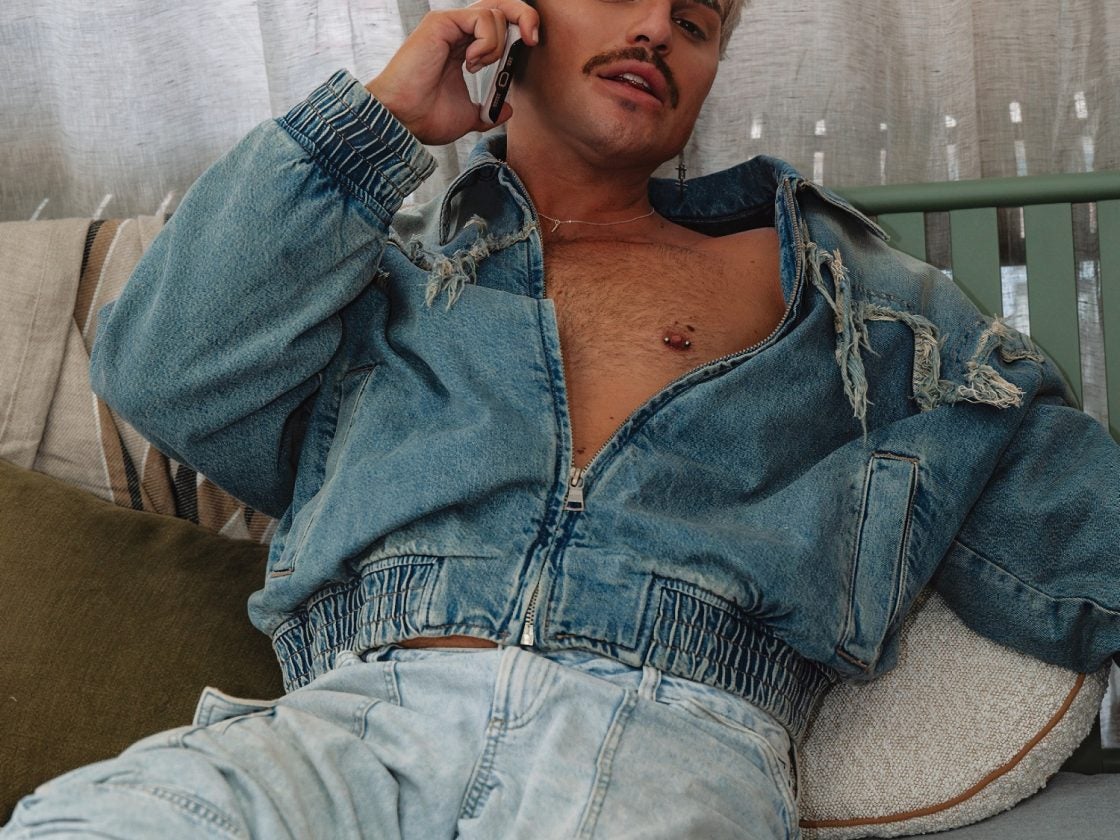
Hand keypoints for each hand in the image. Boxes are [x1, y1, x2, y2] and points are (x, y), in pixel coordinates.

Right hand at [366, 0, 539, 145]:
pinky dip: (487, 42)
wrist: (404, 121)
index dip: (520, 28)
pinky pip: (482, 17)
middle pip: (501, 6)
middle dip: (525, 16)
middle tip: (532, 39)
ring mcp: (449, 24)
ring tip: (476, 67)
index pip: (499, 24)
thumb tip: (508, 109)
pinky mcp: (442, 22)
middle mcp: (457, 32)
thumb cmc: (426, 117)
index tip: (531, 46)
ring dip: (496, 44)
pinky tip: (471, 62)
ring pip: (494, 12)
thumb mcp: (468, 116)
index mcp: (464, 48)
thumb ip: (489, 111)